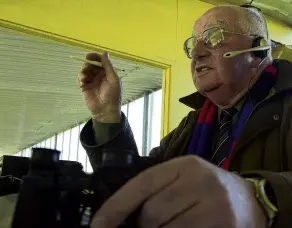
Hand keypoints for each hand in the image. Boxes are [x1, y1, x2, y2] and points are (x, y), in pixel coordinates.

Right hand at [77, 52, 120, 122]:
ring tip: (85, 78)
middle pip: (91, 64)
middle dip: (87, 65)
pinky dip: (80, 78)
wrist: (105, 110)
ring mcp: (92, 80)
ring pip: (84, 70)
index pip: (100, 60)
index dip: (94, 57)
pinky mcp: (85, 86)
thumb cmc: (112, 95)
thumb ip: (109, 66)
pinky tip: (83, 83)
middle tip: (87, 70)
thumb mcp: (113, 79)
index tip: (88, 56)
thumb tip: (105, 53)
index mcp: (107, 72)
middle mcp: (99, 75)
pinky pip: (80, 78)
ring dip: (83, 72)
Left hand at [91, 156, 266, 227]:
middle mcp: (199, 181)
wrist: (249, 200)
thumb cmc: (208, 188)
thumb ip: (157, 189)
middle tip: (148, 224)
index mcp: (185, 165)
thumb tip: (123, 213)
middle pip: (152, 212)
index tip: (99, 225)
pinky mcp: (222, 226)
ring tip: (169, 224)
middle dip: (143, 224)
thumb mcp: (183, 179)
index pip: (142, 183)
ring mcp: (213, 205)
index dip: (116, 206)